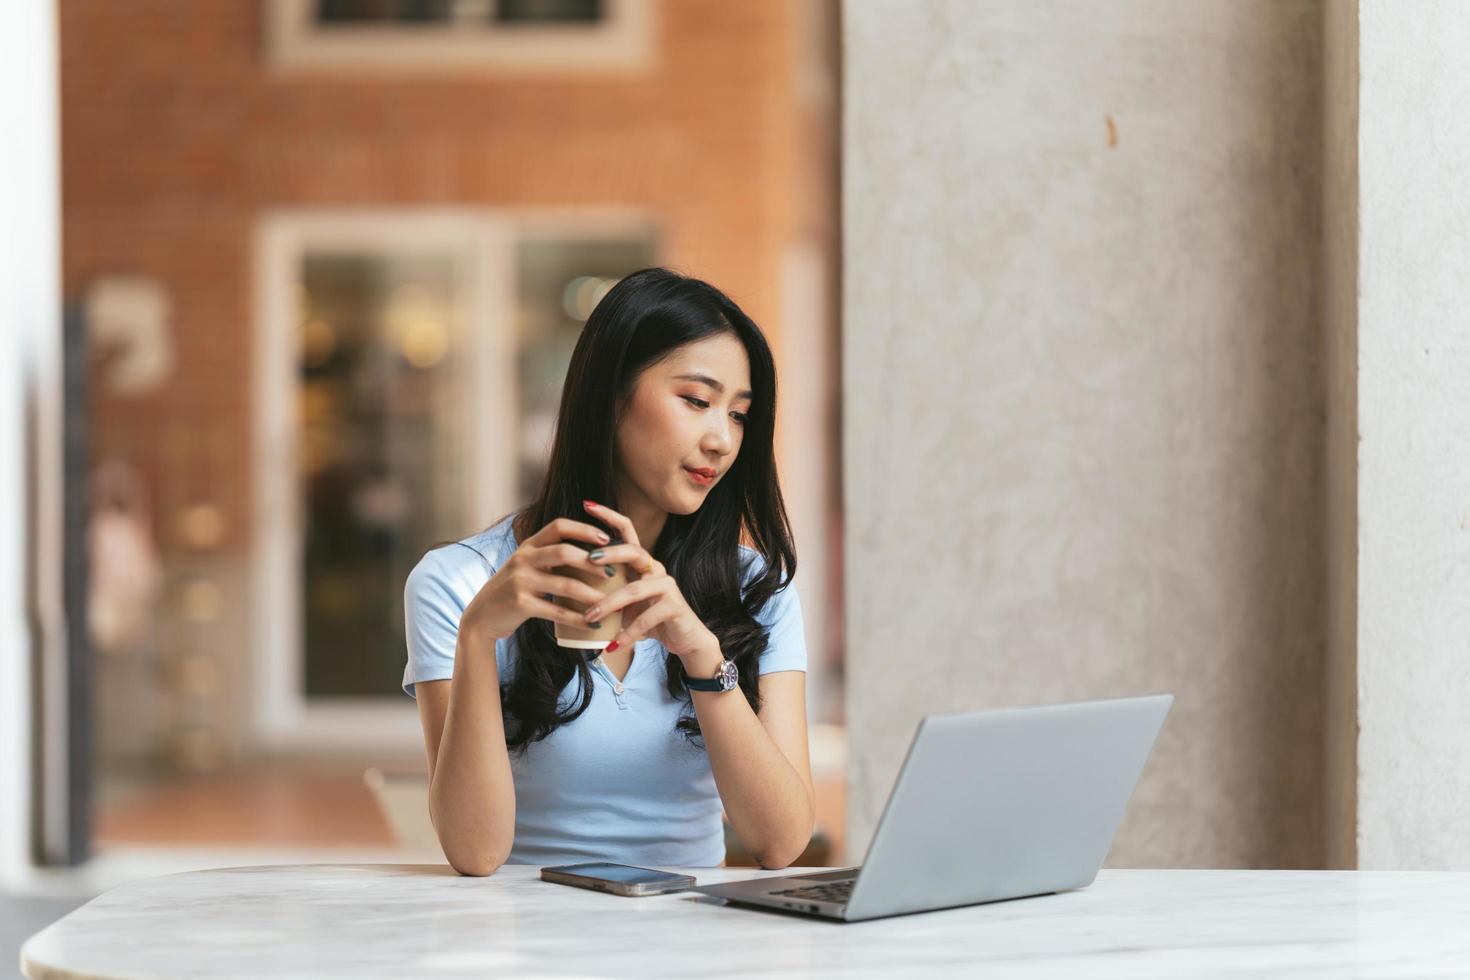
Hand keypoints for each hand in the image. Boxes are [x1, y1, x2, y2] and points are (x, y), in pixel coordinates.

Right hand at [458, 517, 613, 643]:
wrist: (481, 617)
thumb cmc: (514, 590)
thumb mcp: (527, 566)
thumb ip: (550, 557)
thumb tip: (593, 554)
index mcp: (528, 545)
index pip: (559, 526)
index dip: (584, 529)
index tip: (607, 539)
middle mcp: (523, 558)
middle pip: (564, 552)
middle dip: (592, 562)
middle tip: (613, 573)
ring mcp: (520, 581)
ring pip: (564, 584)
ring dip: (591, 595)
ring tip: (609, 603)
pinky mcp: (520, 604)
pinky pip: (556, 611)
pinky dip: (577, 619)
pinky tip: (592, 624)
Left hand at [578, 500, 717, 663]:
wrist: (685, 640)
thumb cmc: (651, 619)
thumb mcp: (627, 603)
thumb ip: (607, 591)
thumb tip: (567, 587)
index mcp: (641, 564)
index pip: (627, 531)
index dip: (608, 516)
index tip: (586, 504)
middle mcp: (655, 569)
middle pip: (633, 551)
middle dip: (610, 552)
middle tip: (588, 559)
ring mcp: (667, 586)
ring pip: (634, 590)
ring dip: (608, 605)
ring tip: (589, 617)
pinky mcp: (674, 607)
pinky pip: (646, 618)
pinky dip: (627, 634)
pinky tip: (613, 645)